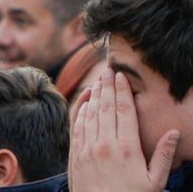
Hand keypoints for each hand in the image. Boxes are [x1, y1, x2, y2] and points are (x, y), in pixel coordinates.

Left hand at [69, 71, 180, 191]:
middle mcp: (105, 144)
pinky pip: (77, 126)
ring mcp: (87, 148)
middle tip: (108, 70)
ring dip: (94, 95)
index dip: (122, 91)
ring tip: (98, 81)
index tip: (122, 76)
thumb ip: (163, 155)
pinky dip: (81, 111)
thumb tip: (175, 133)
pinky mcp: (76, 154)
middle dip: (107, 86)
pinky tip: (86, 103)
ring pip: (90, 114)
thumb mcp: (155, 181)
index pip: (123, 111)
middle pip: (105, 107)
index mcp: (127, 148)